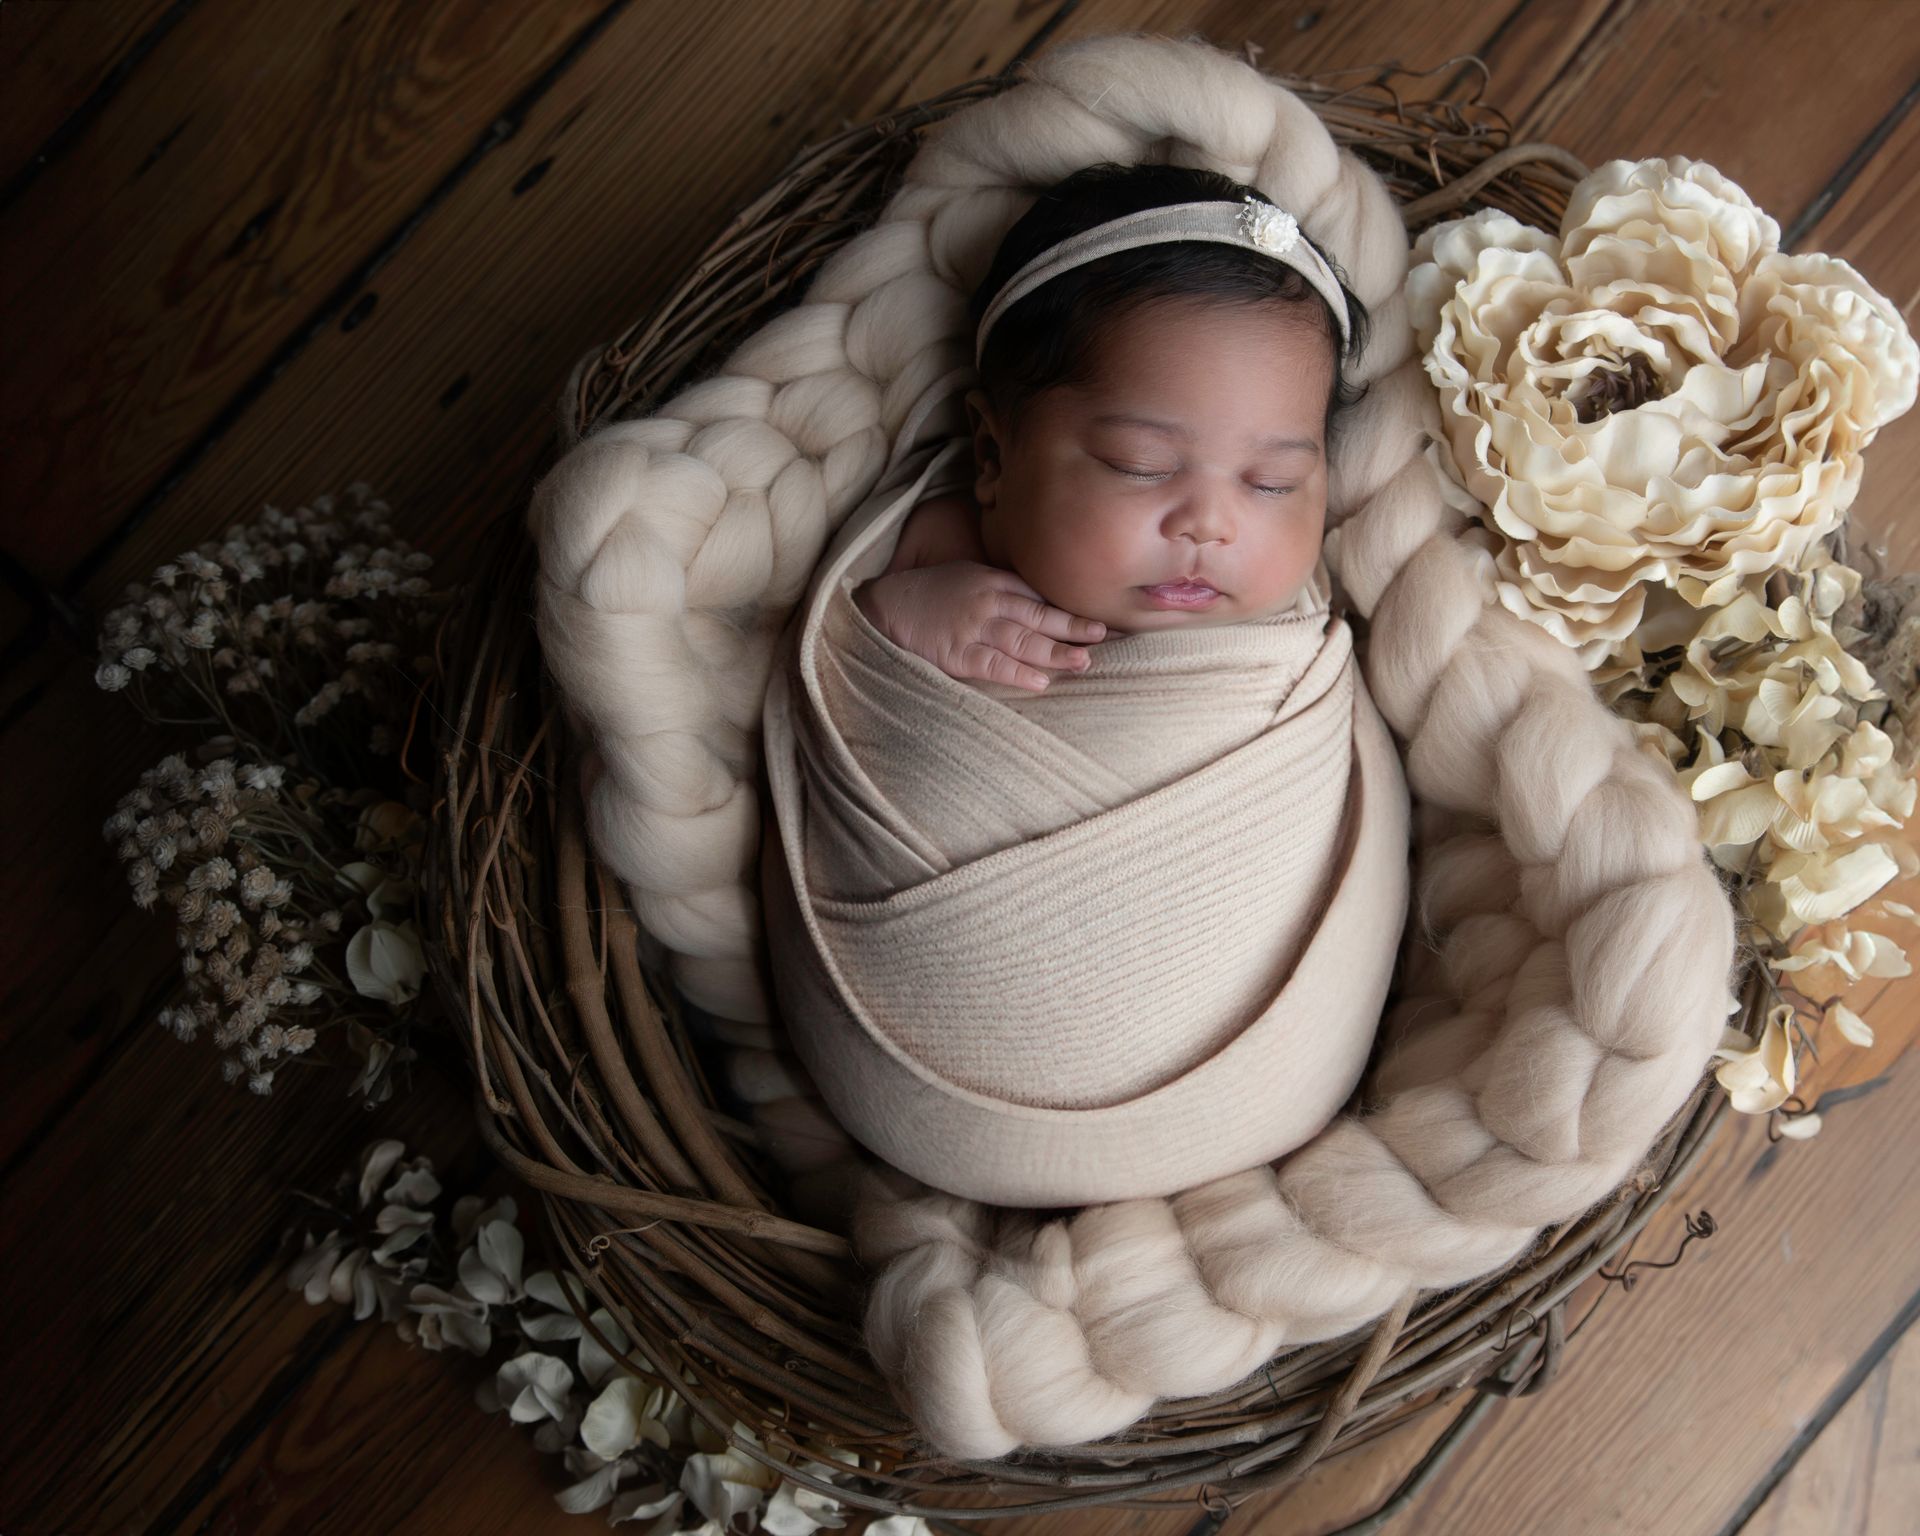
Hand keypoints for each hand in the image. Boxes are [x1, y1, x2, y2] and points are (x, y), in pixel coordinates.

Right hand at [854, 560, 1106, 691]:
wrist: (885, 607)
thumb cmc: (930, 594)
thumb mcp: (969, 577)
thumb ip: (1003, 587)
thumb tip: (1041, 603)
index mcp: (993, 582)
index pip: (1040, 596)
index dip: (1070, 608)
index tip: (1099, 619)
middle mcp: (988, 603)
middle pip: (1039, 616)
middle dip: (1073, 627)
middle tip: (1102, 635)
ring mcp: (972, 629)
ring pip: (1022, 641)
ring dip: (1055, 652)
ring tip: (1082, 662)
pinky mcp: (956, 654)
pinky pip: (993, 665)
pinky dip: (1018, 673)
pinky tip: (1041, 682)